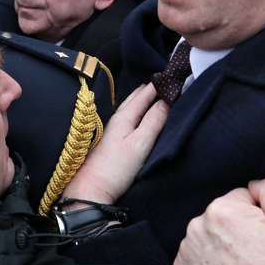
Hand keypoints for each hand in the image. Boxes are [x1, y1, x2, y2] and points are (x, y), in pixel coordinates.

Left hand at [62, 83, 167, 205]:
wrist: (91, 190)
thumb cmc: (116, 168)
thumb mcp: (140, 144)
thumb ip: (154, 121)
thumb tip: (166, 101)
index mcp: (124, 116)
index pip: (144, 94)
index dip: (159, 85)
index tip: (173, 74)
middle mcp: (116, 119)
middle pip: (135, 98)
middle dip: (150, 89)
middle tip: (166, 81)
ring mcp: (111, 129)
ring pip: (129, 106)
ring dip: (142, 98)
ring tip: (154, 92)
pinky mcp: (110, 139)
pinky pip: (126, 116)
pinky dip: (136, 109)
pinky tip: (137, 113)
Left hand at [173, 177, 264, 264]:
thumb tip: (257, 180)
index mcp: (221, 209)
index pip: (241, 197)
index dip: (258, 215)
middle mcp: (196, 225)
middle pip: (223, 213)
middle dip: (238, 227)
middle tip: (256, 252)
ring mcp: (185, 250)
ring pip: (209, 232)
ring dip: (222, 242)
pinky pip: (197, 252)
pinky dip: (209, 259)